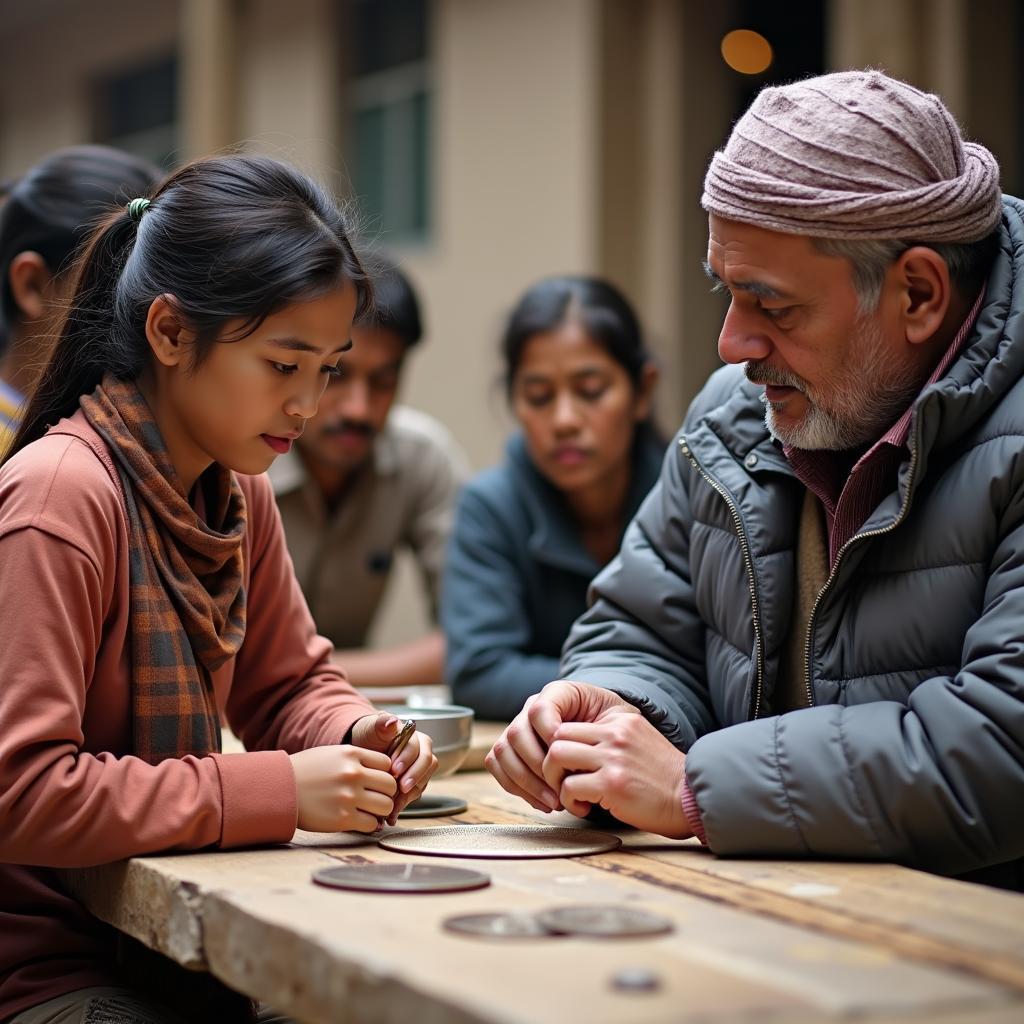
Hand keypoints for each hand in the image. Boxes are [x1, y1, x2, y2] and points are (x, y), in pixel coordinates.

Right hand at [289, 745, 396, 832]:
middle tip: (375, 798)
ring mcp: (348, 796)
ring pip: (386, 805)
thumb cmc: (307, 771)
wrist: (280, 789)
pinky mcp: (342, 818)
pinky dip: (368, 824)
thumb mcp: (333, 754)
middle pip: (391, 785)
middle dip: (386, 793)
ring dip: (379, 810)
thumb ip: (358, 759)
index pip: (387, 764)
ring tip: (368, 810)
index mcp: (351, 753)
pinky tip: (358, 820)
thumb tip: (386, 771)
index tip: (376, 782)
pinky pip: (371, 824)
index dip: (384, 774)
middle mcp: (353, 773)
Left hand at [350, 712, 437, 824]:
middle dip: (415, 777)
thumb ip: (381, 724)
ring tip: (394, 804)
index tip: (394, 770)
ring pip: (423, 782)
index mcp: (416, 738)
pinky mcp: (412, 785)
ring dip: (409, 794)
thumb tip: (391, 721)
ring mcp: (418, 770)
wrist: (362, 750)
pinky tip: (391, 814)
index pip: (419, 749)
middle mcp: (422, 753)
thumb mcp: (372, 728)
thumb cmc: (369, 735)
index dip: (409, 760)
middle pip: (427, 765)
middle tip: (401, 788)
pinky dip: (403, 804)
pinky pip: (413, 795)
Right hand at [485, 680, 638, 812]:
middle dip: (537, 766)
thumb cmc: (615, 729)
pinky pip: (497, 765)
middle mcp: (532, 708)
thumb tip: (575, 745)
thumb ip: (605, 723)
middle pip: (516, 733)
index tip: (570, 757)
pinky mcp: (510, 749)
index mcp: (558, 694)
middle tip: (560, 791)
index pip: (539, 709)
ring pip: (503, 751)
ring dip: (526, 782)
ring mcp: (518, 728)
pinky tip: (541, 802)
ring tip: (553, 803)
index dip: (549, 734)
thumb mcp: (620, 719)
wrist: (608, 737)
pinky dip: (516, 787)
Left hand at [543, 714, 692, 837]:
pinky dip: (570, 801)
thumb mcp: (636, 741)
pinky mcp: (612, 783)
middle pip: (558, 736)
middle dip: (551, 762)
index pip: (570, 723)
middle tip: (561, 781)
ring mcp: (613, 757)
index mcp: (620, 720)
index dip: (561, 746)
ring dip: (556, 779)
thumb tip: (572, 745)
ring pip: (557, 757)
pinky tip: (584, 808)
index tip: (567, 767)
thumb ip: (608, 738)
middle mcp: (615, 733)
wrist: (689, 798)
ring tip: (571, 794)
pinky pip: (569, 787)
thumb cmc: (661, 777)